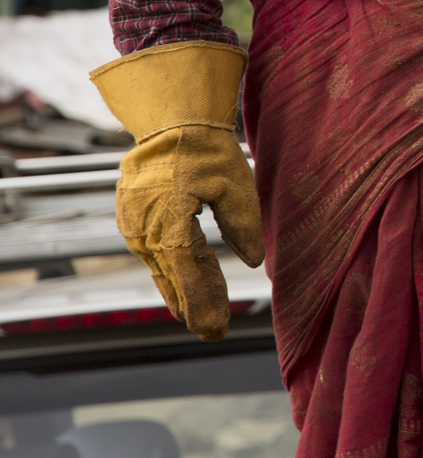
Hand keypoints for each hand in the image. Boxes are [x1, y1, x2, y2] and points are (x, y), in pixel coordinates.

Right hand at [117, 128, 261, 340]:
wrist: (170, 124)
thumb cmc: (205, 150)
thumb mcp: (235, 185)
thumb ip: (244, 225)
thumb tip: (253, 262)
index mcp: (170, 221)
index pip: (189, 272)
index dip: (203, 302)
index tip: (216, 328)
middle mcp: (146, 230)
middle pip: (174, 277)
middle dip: (195, 307)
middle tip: (214, 334)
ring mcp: (136, 226)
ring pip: (163, 269)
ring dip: (182, 293)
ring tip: (202, 319)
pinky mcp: (134, 221)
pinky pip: (155, 255)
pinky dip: (171, 273)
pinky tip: (181, 290)